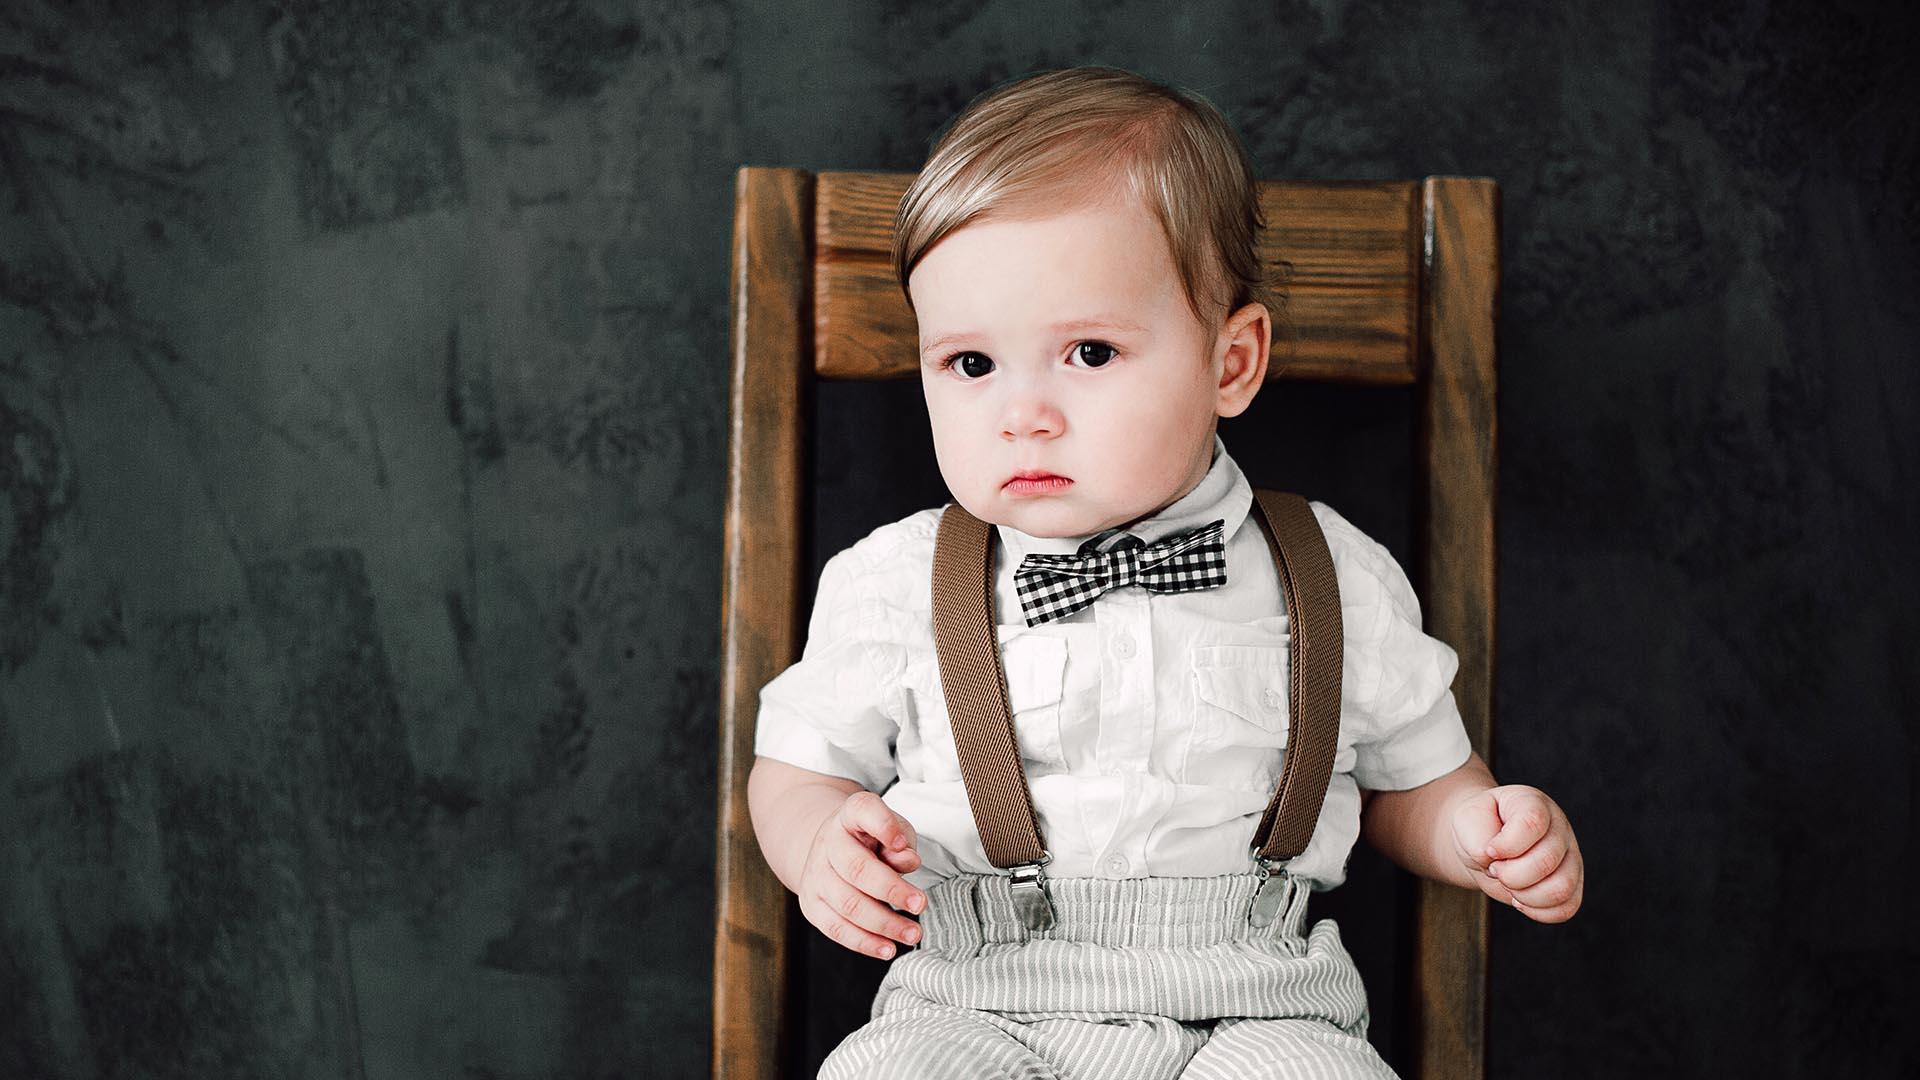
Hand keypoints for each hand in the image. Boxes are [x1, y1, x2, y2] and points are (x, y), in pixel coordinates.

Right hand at [797, 791, 926, 958]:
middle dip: (891, 890)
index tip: (903, 845)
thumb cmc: (872, 840)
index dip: (883, 826)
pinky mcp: (812, 905)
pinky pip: (836, 929)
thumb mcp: (893, 829)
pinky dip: (864, 943)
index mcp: (850, 815)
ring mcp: (815, 875)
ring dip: (884, 924)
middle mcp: (828, 843)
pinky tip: (888, 948)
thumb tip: (907, 861)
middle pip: (856, 868)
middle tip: (920, 904)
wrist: (830, 849)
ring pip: (848, 905)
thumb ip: (901, 841)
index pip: (863, 811)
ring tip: (912, 934)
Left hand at [1449, 784, 1583, 922]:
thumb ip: (1479, 836)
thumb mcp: (1467, 820)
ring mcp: (1570, 855)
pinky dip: (1539, 912)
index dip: (1507, 845)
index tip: (1490, 851)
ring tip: (1509, 886)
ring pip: (1562, 888)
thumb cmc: (1478, 827)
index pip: (1533, 822)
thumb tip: (1497, 862)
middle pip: (1547, 861)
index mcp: (1534, 803)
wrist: (1483, 843)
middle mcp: (1559, 827)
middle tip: (1495, 869)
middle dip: (1511, 875)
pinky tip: (1520, 900)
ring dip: (1526, 896)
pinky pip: (1567, 907)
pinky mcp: (1573, 883)